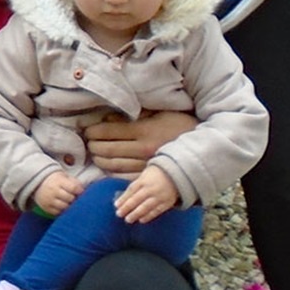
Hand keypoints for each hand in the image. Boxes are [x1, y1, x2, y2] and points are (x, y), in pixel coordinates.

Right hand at [33, 171, 81, 215]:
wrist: (37, 183)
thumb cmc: (55, 180)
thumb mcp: (63, 176)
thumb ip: (74, 182)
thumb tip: (84, 190)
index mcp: (58, 181)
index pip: (73, 188)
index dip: (80, 191)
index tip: (81, 192)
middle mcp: (53, 191)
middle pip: (70, 198)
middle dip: (74, 199)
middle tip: (75, 198)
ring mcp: (49, 200)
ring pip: (65, 207)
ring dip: (69, 206)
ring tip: (69, 202)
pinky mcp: (46, 208)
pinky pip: (58, 213)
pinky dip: (62, 211)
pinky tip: (63, 206)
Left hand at [83, 111, 197, 175]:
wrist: (203, 146)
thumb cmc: (180, 124)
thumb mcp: (159, 113)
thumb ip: (134, 114)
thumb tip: (108, 117)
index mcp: (143, 131)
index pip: (109, 132)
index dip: (94, 131)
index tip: (86, 130)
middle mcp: (142, 149)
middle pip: (108, 150)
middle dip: (93, 146)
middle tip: (87, 142)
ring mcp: (145, 165)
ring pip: (113, 165)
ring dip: (99, 160)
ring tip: (94, 154)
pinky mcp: (149, 176)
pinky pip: (124, 177)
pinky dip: (111, 172)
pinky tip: (107, 167)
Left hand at [114, 166, 178, 223]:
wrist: (176, 174)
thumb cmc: (156, 175)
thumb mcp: (144, 176)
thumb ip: (136, 185)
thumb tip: (123, 197)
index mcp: (143, 181)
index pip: (131, 190)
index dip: (123, 198)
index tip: (116, 205)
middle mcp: (151, 189)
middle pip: (136, 199)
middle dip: (127, 208)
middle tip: (119, 214)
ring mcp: (159, 196)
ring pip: (145, 207)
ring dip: (136, 214)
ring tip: (128, 219)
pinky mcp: (167, 203)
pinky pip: (156, 211)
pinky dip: (148, 216)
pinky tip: (141, 220)